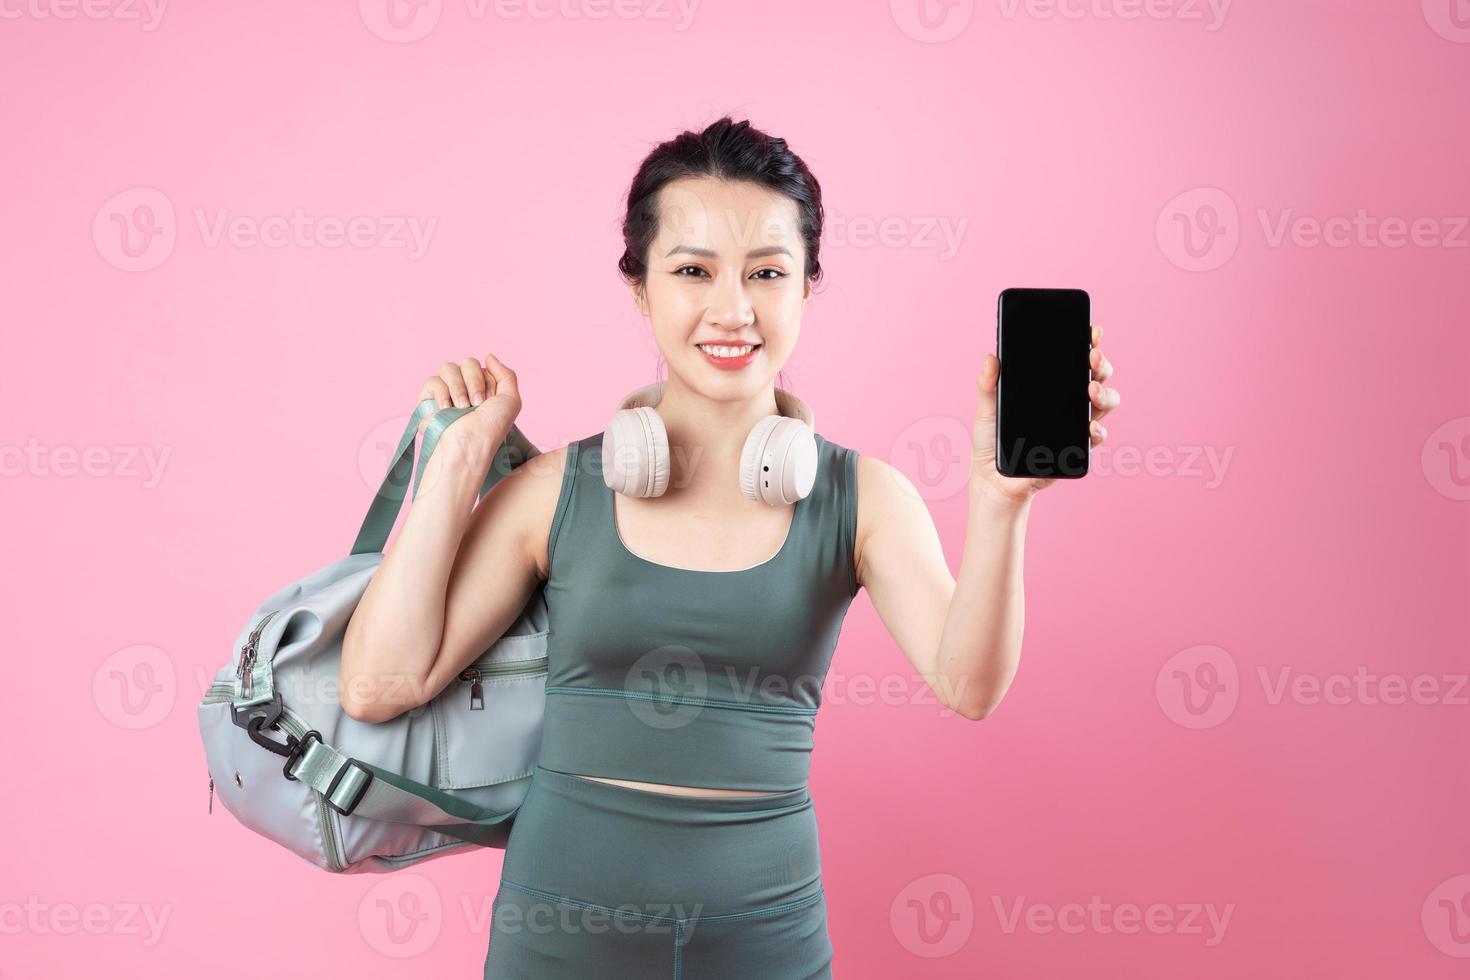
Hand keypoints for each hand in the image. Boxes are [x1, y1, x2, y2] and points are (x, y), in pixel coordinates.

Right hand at [414, 354, 521, 459]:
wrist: (470, 443)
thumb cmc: (491, 427)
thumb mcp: (511, 400)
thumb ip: (506, 374)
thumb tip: (489, 355)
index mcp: (482, 389)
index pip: (483, 367)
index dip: (488, 381)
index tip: (490, 401)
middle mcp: (464, 389)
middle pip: (467, 362)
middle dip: (475, 381)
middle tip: (477, 403)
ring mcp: (445, 393)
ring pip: (448, 367)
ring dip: (459, 387)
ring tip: (462, 407)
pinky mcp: (427, 399)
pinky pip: (433, 380)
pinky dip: (442, 393)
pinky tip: (446, 408)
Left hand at [970, 324, 1118, 502]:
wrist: (993, 480)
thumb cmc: (991, 443)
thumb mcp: (987, 410)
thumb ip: (988, 385)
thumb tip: (990, 357)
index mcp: (1051, 388)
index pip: (1074, 360)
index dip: (1087, 343)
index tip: (1091, 331)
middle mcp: (1067, 403)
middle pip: (1096, 376)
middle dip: (1100, 363)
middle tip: (1092, 356)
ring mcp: (1074, 425)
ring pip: (1103, 403)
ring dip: (1104, 394)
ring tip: (1091, 389)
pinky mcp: (1075, 449)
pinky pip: (1095, 438)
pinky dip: (1097, 431)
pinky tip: (1089, 427)